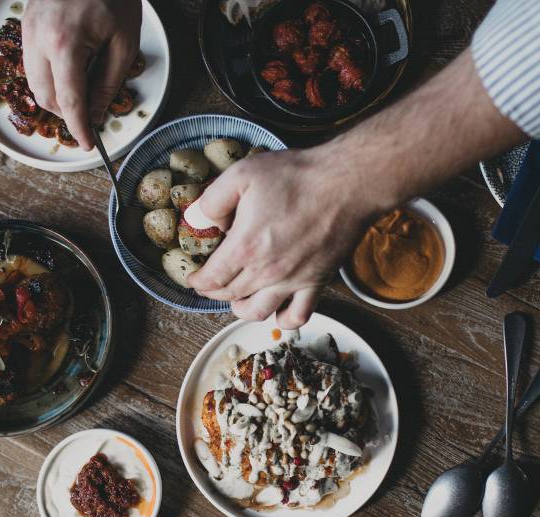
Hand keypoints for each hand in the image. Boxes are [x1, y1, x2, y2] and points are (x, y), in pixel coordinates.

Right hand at [22, 0, 140, 149]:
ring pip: (34, 83)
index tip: (87, 144)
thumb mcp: (123, 43)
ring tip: (83, 94)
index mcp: (65, 45)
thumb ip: (109, 83)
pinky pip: (32, 64)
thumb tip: (97, 114)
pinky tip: (70, 73)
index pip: (69, 101)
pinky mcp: (26, 24)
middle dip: (68, 113)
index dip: (79, 127)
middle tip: (92, 115)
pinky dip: (48, 77)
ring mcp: (28, 31)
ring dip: (56, 97)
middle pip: (46, 97)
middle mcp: (38, 40)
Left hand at [187, 148, 374, 328]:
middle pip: (230, 295)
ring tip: (238, 298)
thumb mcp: (242, 175)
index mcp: (245, 248)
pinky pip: (298, 316)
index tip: (194, 278)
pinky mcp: (316, 282)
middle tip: (211, 283)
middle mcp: (267, 272)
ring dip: (241, 309)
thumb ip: (213, 200)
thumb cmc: (298, 176)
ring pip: (257, 312)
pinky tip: (278, 308)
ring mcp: (293, 281)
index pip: (211, 278)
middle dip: (214, 292)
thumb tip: (196, 219)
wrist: (346, 183)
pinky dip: (283, 319)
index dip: (197, 281)